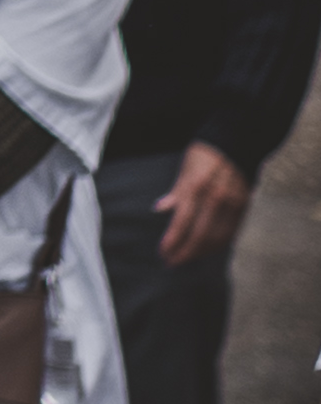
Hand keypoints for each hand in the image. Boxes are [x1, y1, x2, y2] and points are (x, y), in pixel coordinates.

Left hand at [161, 142, 251, 266]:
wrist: (237, 140)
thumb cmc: (205, 153)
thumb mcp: (185, 168)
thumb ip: (176, 192)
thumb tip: (160, 209)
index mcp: (196, 187)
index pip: (182, 222)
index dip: (172, 241)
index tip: (163, 253)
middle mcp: (216, 198)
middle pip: (201, 235)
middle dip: (186, 252)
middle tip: (173, 262)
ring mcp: (233, 203)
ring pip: (218, 237)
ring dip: (202, 251)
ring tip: (187, 258)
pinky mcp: (244, 205)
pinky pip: (231, 231)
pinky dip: (219, 243)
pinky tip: (208, 248)